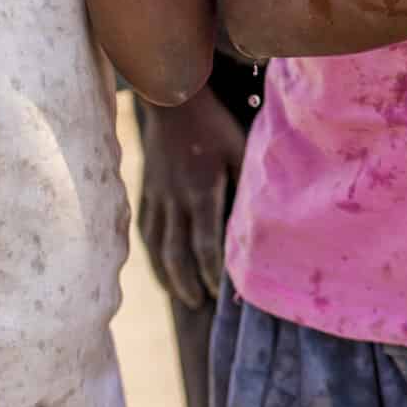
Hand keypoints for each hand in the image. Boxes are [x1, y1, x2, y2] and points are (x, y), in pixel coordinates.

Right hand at [139, 92, 245, 310]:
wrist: (171, 103)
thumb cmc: (214, 125)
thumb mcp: (239, 149)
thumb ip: (248, 183)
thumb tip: (261, 218)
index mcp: (200, 191)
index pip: (203, 243)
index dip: (211, 272)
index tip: (221, 292)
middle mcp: (174, 199)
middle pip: (175, 253)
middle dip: (187, 283)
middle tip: (199, 303)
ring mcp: (156, 197)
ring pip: (156, 246)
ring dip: (167, 275)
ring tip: (181, 295)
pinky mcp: (146, 192)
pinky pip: (145, 230)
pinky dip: (152, 254)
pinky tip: (160, 267)